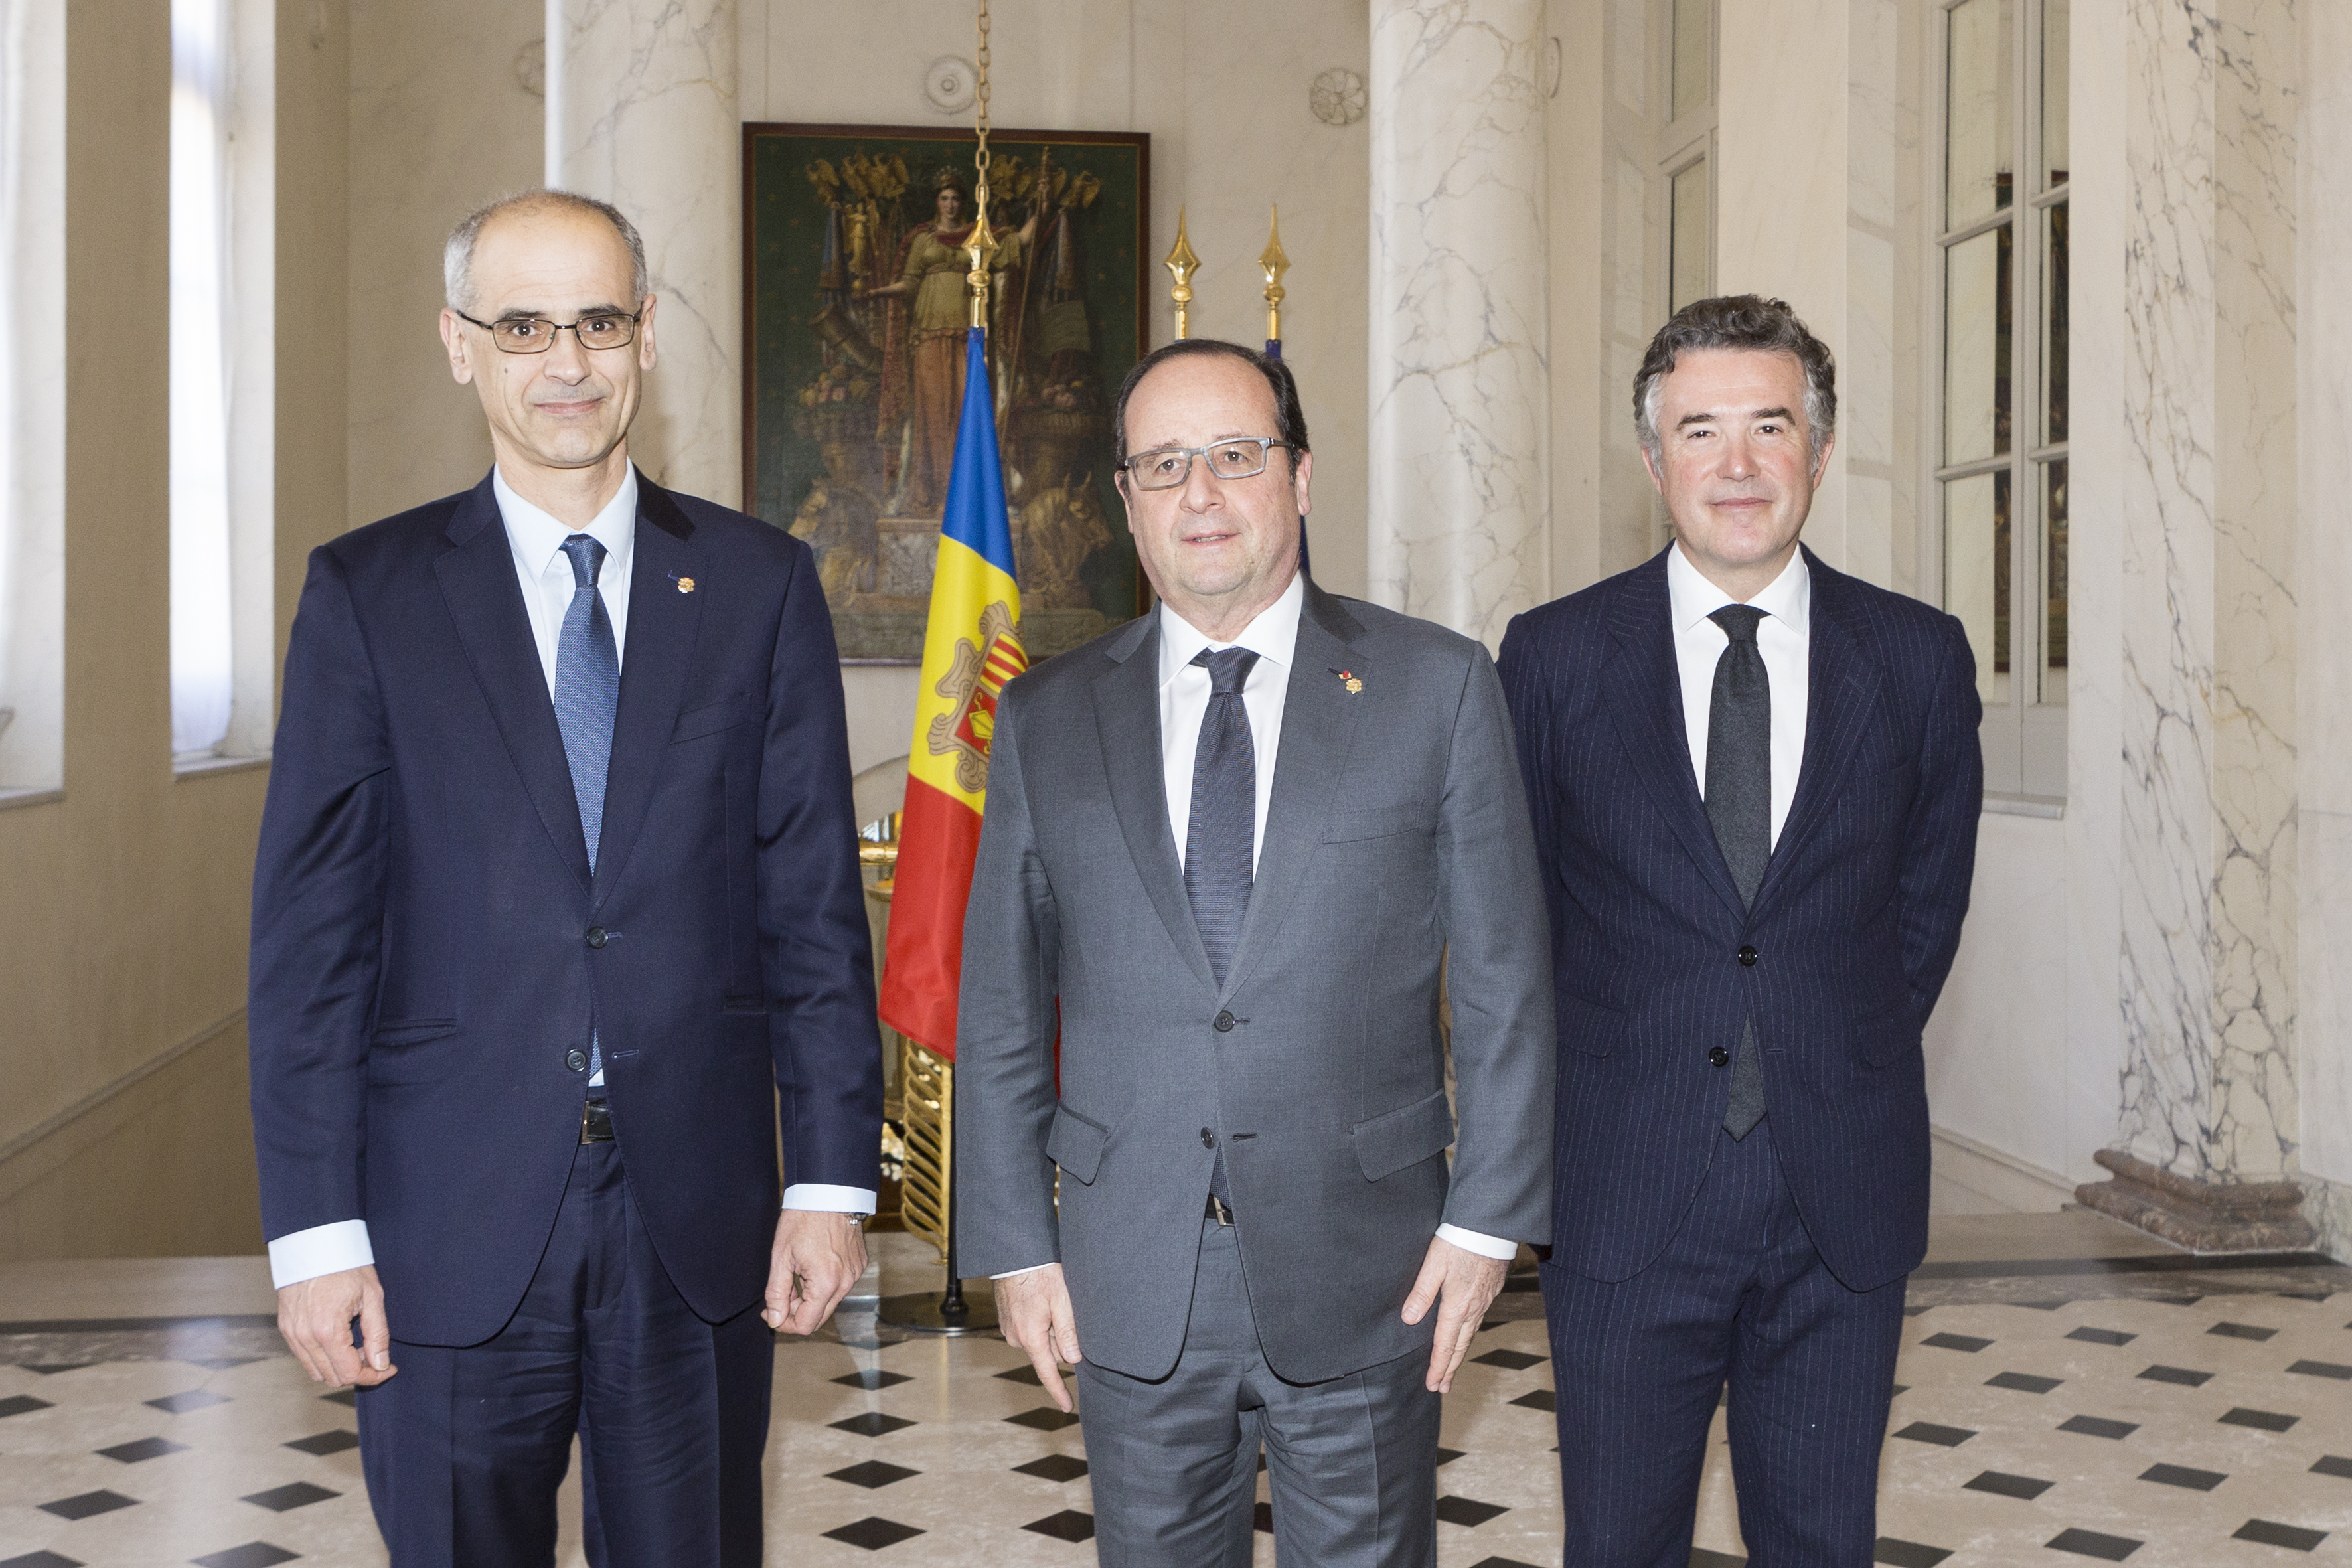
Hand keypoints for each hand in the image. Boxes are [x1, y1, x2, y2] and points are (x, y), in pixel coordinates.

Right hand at [276, 1266, 396, 1388]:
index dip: (373, 1376)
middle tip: (374, 1352)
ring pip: (316, 1371)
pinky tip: (340, 1339)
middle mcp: (305, 1337)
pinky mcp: (286, 1328)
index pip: (349, 1374)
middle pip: (332, 1377)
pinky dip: (323, 1357)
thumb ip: (378, 1335)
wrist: (315, 1244)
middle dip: (357, 1371)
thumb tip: (381, 1364)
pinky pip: (304, 1356)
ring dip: (339, 1366)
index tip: (389, 1367)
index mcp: (327, 1331)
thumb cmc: (346, 1265)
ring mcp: (292, 1334)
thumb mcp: (372, 1297)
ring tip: (357, 1344)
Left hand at [765, 1210, 868, 1334]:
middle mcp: (845, 1283)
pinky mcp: (859, 1264)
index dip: (783, 1324)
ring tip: (795, 1275)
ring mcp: (855, 1274)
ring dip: (810, 1299)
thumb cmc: (803, 1219)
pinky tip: (812, 1266)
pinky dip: (824, 1285)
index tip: (769, 1312)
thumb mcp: (781, 1257)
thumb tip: (774, 1320)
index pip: (806, 1325)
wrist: (829, 1192)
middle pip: (819, 1317)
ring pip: (829, 1302)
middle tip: (780, 1294)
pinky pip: (840, 1286)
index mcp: (825, 1284)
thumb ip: (776, 1293)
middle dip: (796, 1312)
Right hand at [995, 1264, 1082, 1411]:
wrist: (1014, 1254)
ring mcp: (1009, 1329)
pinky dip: (1040, 1323)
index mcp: (1031, 1337)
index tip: (1067, 1407)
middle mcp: (1017, 1338)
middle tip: (1067, 1313)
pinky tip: (1043, 1302)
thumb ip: (1068, 1332)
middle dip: (1061, 1343)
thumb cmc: (1040, 1273)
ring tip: (1054, 1302)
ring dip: (1051, 1330)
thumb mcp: (1062, 1300)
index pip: (1047, 1372)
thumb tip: (1073, 1360)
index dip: (1058, 1391)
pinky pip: (1029, 1331)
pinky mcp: (1007, 1321)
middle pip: (1048, 1353)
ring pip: (1039, 1341)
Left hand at [1401, 1235, 1509, 1393]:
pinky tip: (1465, 1335)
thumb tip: (1409, 1320)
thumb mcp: (1433, 1265)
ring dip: (1459, 1355)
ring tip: (1452, 1369)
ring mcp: (1484, 1301)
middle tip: (1442, 1388)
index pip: (1445, 1345)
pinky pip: (1478, 1321)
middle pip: (1460, 1346)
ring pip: (1470, 1335)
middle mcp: (1473, 1309)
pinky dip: (1469, 1336)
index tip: (1432, 1385)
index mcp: (1457, 1306)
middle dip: (1450, 1369)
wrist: (1490, 1226)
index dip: (1438, 1367)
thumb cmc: (1459, 1241)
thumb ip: (1421, 1293)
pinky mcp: (1491, 1291)